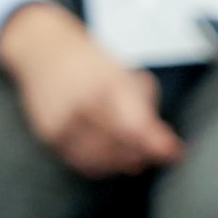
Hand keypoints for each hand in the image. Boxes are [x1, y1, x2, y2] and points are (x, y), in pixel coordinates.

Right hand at [0, 1, 182, 175]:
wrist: (43, 52)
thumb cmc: (90, 63)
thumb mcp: (125, 74)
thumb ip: (145, 106)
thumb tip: (162, 143)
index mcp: (106, 83)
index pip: (134, 124)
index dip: (156, 142)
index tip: (174, 152)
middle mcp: (81, 104)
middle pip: (118, 145)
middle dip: (142, 153)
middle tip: (157, 154)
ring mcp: (61, 122)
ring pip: (99, 159)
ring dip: (122, 162)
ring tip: (136, 156)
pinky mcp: (48, 135)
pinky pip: (79, 161)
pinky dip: (100, 165)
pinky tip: (112, 159)